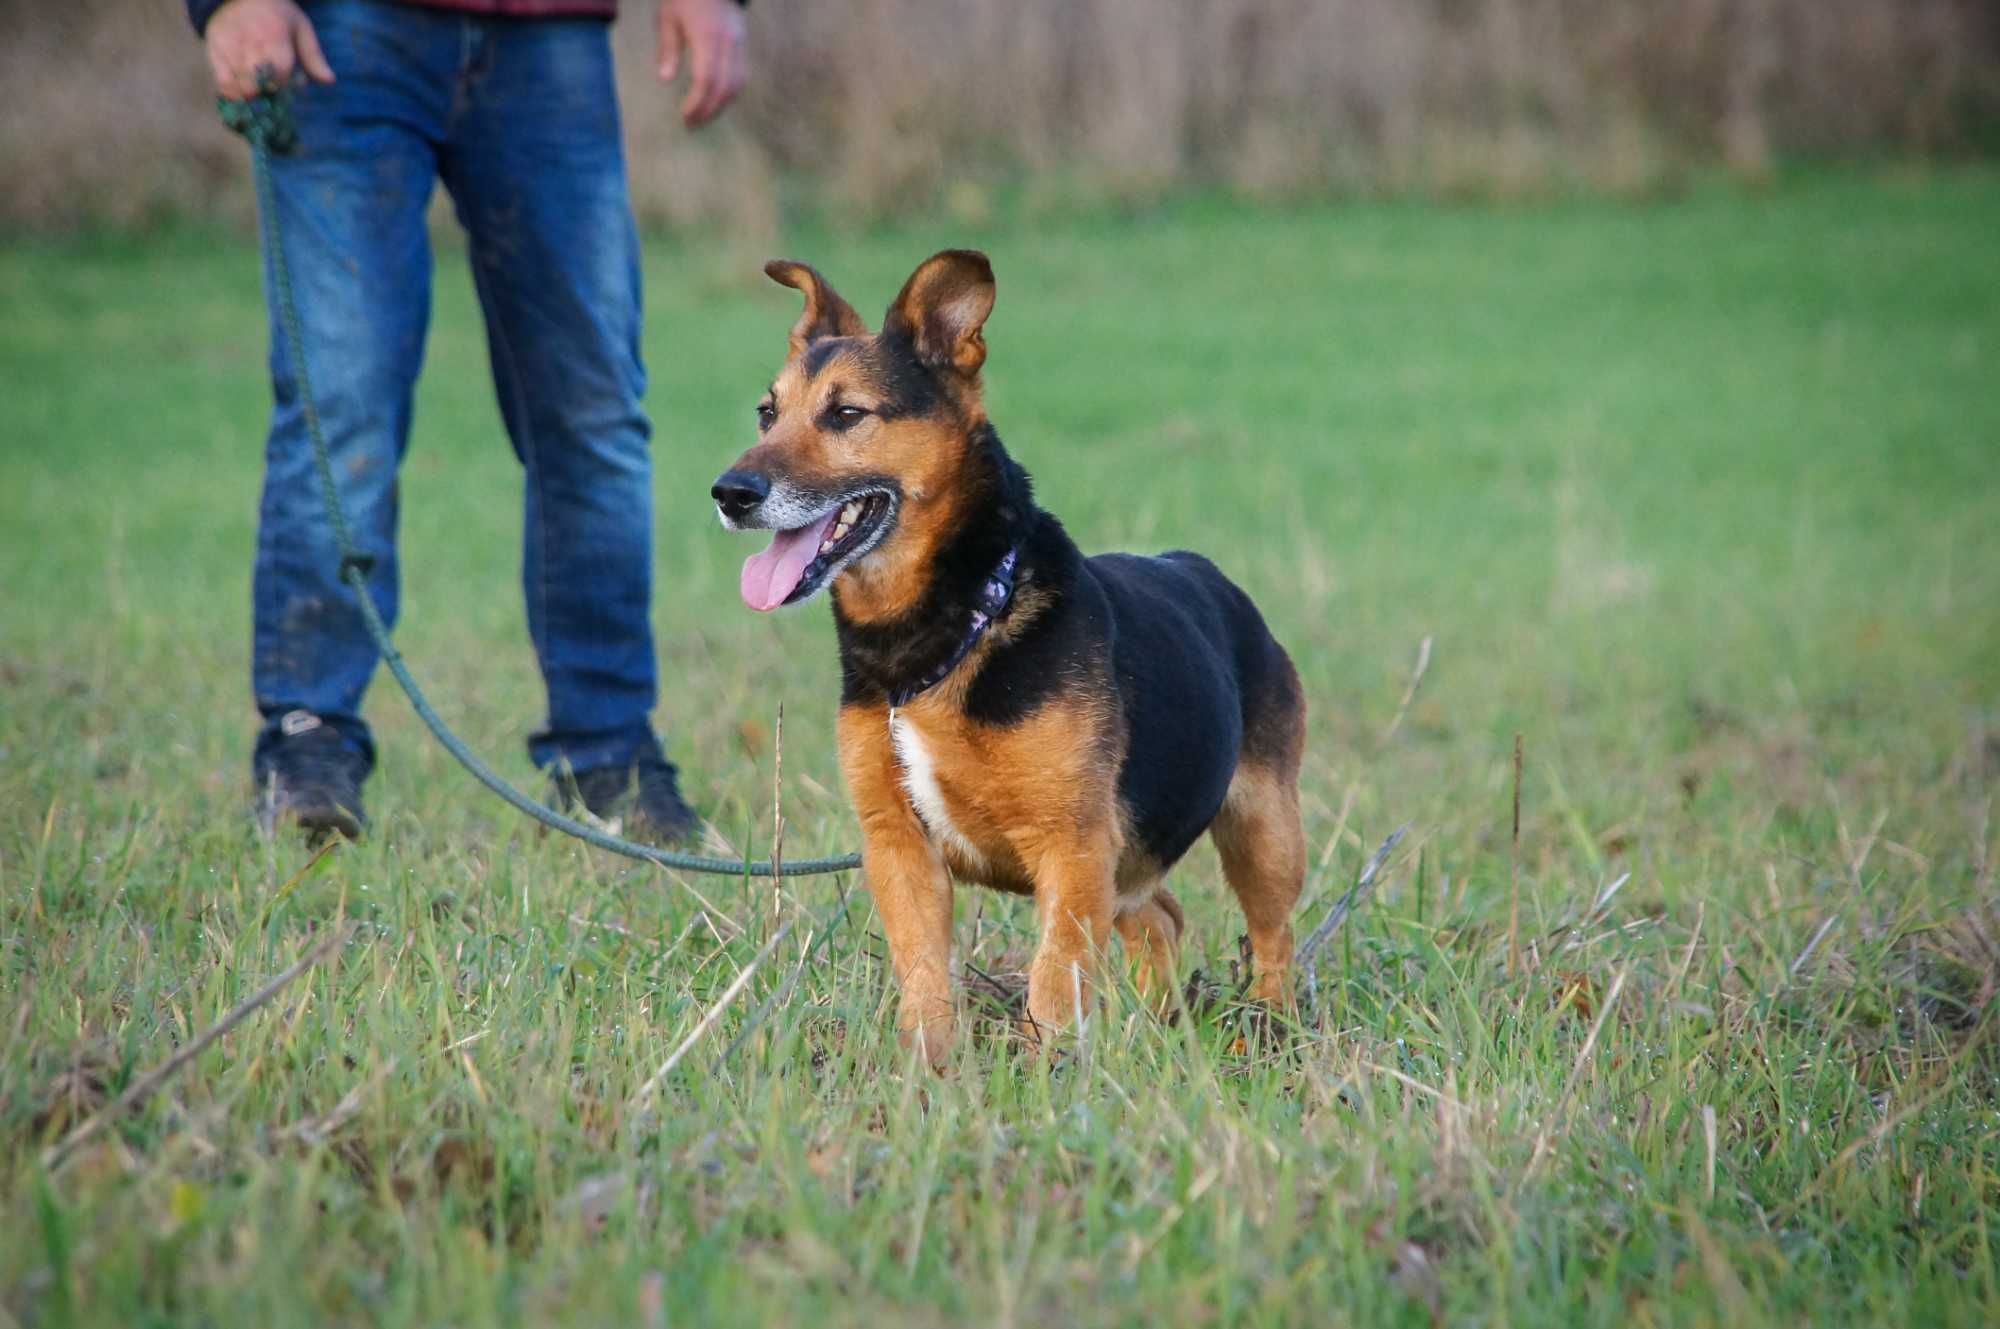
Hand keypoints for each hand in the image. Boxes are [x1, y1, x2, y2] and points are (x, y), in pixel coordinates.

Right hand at [205, 0, 334, 99]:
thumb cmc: (277, 16)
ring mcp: (229, 48)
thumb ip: (313, 56)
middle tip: (271, 91)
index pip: (279, 73)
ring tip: (258, 91)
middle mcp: (249, 42)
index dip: (284, 86)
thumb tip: (329, 81)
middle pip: (257, 84)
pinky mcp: (214, 51)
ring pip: (239, 87)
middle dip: (267, 94)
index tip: (286, 85)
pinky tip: (242, 92)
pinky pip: (222, 83)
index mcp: (274, 36)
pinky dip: (233, 94)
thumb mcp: (301, 28)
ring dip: (251, 96)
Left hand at [656, 0, 746, 128]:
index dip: (697, 102)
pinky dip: (729, 93)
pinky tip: (717, 101)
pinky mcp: (741, 45)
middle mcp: (727, 43)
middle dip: (708, 110)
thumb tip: (665, 79)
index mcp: (707, 37)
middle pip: (724, 87)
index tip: (685, 117)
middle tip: (692, 124)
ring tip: (703, 117)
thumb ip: (668, 49)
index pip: (706, 79)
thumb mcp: (668, 18)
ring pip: (736, 84)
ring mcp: (738, 44)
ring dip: (720, 105)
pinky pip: (740, 76)